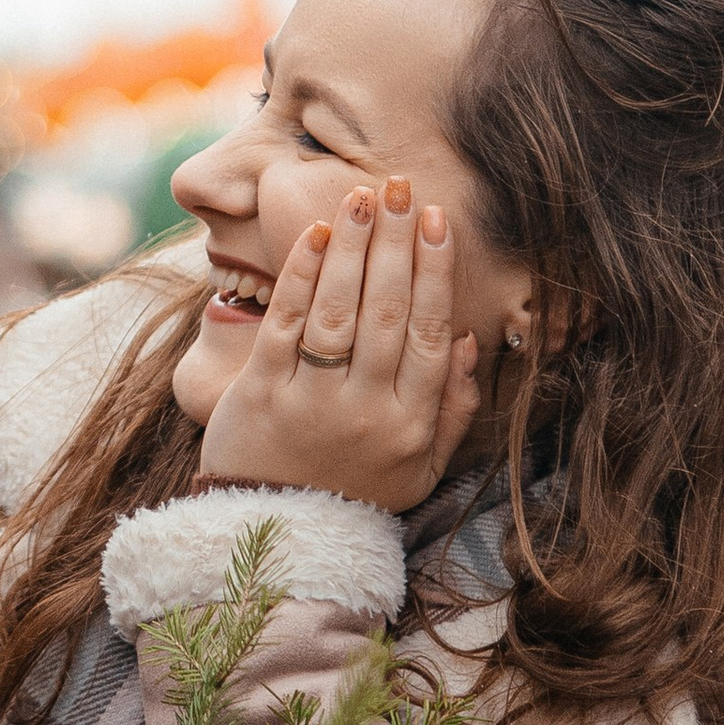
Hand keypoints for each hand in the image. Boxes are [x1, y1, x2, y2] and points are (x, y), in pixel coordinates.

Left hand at [194, 177, 477, 512]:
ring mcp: (312, 400)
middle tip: (402, 187)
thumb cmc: (355, 493)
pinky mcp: (260, 394)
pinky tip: (316, 236)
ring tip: (364, 197)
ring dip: (354, 248)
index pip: (428, 332)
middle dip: (396, 242)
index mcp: (410, 423)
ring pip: (339, 310)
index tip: (438, 221)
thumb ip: (450, 407)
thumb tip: (463, 340)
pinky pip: (285, 324)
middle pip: (387, 311)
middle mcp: (366, 409)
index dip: (434, 272)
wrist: (278, 537)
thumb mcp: (421, 468)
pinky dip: (302, 277)